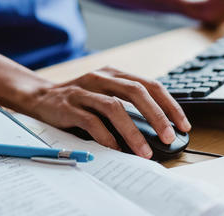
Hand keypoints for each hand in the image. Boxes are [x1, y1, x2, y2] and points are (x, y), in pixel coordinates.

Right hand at [23, 66, 190, 158]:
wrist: (40, 97)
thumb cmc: (80, 99)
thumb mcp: (106, 93)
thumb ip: (128, 104)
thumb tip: (160, 129)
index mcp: (116, 73)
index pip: (150, 85)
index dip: (170, 104)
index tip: (183, 124)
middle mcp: (102, 77)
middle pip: (136, 92)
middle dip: (157, 116)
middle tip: (169, 137)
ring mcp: (84, 91)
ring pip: (115, 107)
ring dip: (133, 131)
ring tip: (144, 150)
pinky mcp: (69, 106)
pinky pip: (91, 121)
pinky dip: (106, 136)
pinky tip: (116, 149)